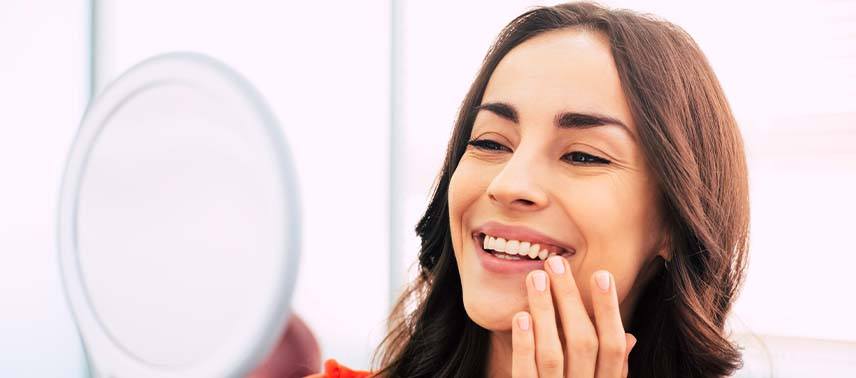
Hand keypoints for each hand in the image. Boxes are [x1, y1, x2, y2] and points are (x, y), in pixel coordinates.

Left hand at [511, 256, 636, 376]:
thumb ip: (613, 367)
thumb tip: (629, 337)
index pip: (612, 346)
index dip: (609, 310)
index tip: (601, 274)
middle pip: (582, 343)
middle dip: (570, 300)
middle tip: (555, 262)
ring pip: (552, 354)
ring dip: (545, 311)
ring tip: (536, 277)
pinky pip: (524, 372)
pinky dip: (524, 344)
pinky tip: (521, 316)